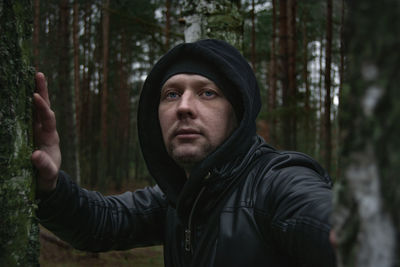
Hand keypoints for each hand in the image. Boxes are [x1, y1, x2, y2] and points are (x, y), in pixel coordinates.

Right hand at [31, 72, 60, 192]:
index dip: (42, 107)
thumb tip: (36, 155)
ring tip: (33, 74)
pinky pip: (27, 115)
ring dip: (35, 92)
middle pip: (44, 107)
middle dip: (42, 91)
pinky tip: (18, 92)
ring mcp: (37, 129)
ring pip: (36, 108)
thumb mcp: (47, 173)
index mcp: (51, 137)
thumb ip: (44, 166)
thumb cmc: (47, 176)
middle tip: (39, 73)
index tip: (36, 96)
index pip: (48, 119)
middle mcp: (45, 129)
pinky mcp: (29, 131)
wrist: (45, 179)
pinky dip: (24, 103)